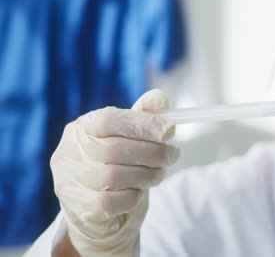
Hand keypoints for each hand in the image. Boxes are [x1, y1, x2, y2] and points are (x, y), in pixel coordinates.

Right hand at [51, 89, 178, 255]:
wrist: (99, 210)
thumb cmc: (117, 165)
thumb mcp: (130, 138)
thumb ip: (143, 117)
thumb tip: (159, 98)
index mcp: (81, 127)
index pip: (108, 120)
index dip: (142, 124)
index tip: (169, 130)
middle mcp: (68, 152)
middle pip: (114, 149)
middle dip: (152, 152)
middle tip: (172, 155)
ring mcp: (68, 181)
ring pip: (114, 176)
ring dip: (146, 175)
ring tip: (158, 173)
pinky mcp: (77, 207)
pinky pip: (111, 202)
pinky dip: (132, 196)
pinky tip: (138, 191)